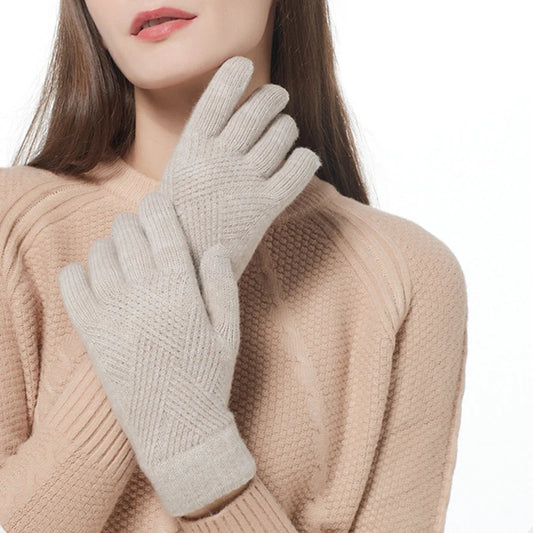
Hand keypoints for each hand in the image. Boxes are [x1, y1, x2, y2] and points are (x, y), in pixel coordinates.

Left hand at [57, 191, 255, 516]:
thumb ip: (223, 285)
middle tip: (141, 230)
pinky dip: (78, 272)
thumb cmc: (209, 381)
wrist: (178, 432)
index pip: (163, 229)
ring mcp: (114, 314)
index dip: (159, 207)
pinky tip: (93, 276)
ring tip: (122, 254)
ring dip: (110, 245)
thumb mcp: (229, 333)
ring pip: (100, 254)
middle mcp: (144, 296)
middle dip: (134, 222)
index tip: (159, 204)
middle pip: (127, 233)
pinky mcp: (92, 335)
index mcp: (181, 291)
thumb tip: (215, 246)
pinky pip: (72, 285)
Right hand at [157, 55, 321, 279]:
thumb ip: (199, 151)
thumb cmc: (177, 223)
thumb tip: (226, 124)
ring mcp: (243, 182)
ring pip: (282, 135)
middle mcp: (219, 159)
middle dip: (273, 97)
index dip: (234, 73)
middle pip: (258, 110)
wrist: (183, 267)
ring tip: (286, 130)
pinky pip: (299, 170)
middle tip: (278, 98)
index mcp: (192, 148)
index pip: (217, 95)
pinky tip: (305, 158)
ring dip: (288, 126)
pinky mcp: (265, 207)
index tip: (245, 64)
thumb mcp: (176, 179)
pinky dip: (307, 158)